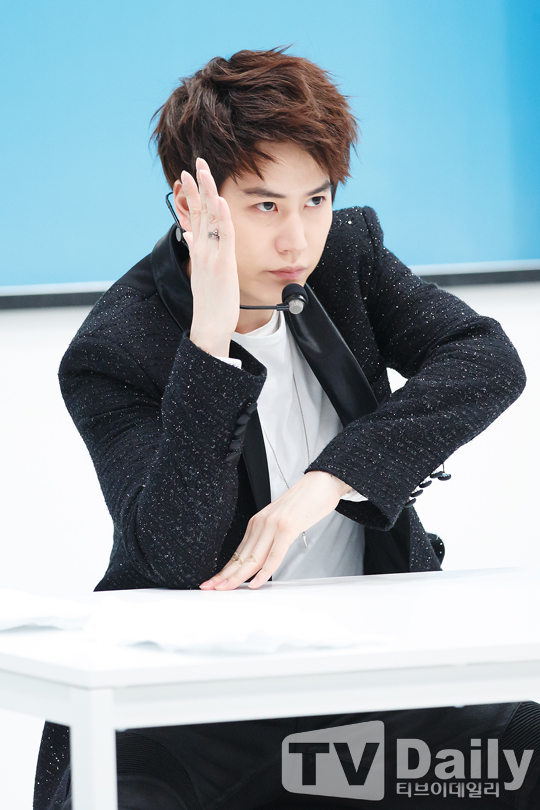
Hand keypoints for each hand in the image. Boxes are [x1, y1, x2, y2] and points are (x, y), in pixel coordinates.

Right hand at [181, 157, 239, 354]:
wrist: (209, 325)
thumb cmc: (210, 302)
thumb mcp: (201, 273)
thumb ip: (196, 251)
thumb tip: (188, 235)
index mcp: (198, 251)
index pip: (194, 216)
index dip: (193, 194)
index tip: (190, 175)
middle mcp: (201, 249)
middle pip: (199, 211)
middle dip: (198, 185)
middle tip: (197, 163)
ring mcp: (210, 256)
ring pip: (209, 218)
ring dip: (208, 193)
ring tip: (205, 171)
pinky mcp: (222, 264)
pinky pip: (223, 236)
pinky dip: (222, 217)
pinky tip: (221, 200)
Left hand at [199, 471, 350, 589]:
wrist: (320, 483)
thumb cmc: (305, 502)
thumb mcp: (282, 520)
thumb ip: (272, 537)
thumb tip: (265, 558)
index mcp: (258, 522)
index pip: (238, 552)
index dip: (225, 569)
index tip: (215, 581)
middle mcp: (261, 523)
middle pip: (241, 557)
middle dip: (225, 575)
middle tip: (211, 588)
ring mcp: (273, 526)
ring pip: (253, 558)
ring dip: (238, 576)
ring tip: (226, 589)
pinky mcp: (287, 528)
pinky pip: (273, 555)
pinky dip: (264, 572)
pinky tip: (256, 582)